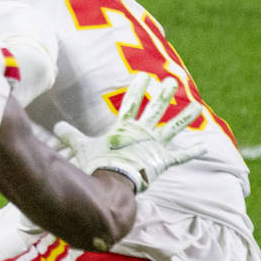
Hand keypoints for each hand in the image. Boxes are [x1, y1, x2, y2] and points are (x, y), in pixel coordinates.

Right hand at [54, 73, 201, 192]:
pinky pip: (180, 157)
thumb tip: (55, 126)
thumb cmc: (98, 166)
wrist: (112, 184)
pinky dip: (193, 152)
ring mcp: (154, 147)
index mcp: (125, 128)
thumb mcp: (83, 147)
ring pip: (172, 128)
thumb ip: (71, 136)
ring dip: (185, 117)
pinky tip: (206, 147)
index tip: (145, 75)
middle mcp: (142, 133)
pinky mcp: (162, 161)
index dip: (138, 88)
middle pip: (155, 109)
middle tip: (172, 81)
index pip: (132, 102)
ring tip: (198, 106)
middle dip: (164, 94)